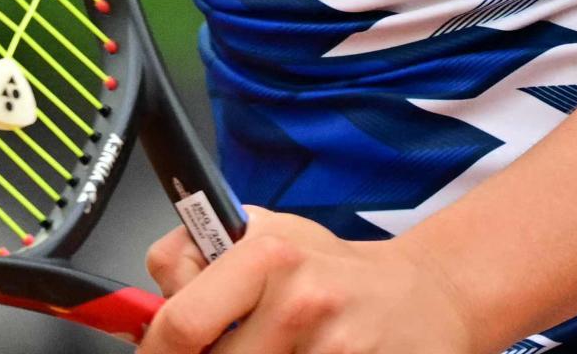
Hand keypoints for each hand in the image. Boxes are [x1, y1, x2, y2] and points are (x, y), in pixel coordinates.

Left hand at [142, 209, 479, 353]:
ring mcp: (333, 350)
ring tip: (270, 347)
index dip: (157, 350)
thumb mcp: (269, 235)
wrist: (426, 297)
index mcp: (269, 255)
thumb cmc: (334, 270)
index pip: (183, 322)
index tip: (156, 353)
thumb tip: (150, 305)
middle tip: (220, 348)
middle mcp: (301, 302)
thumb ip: (203, 257)